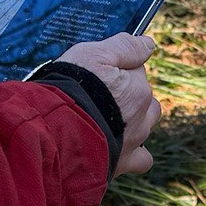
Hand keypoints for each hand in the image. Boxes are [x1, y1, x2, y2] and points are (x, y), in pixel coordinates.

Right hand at [58, 33, 160, 176]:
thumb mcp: (94, 54)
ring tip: (107, 121)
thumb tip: (148, 44)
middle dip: (127, 95)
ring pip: (145, 126)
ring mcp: (135, 139)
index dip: (115, 69)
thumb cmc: (72, 90)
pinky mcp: (124, 162)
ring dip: (133, 122)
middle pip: (143, 98)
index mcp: (137, 88)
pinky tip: (120, 148)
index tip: (97, 72)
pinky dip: (135, 154)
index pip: (136, 70)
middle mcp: (142, 114)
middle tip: (99, 96)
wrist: (58, 133)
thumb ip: (124, 47)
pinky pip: (142, 159)